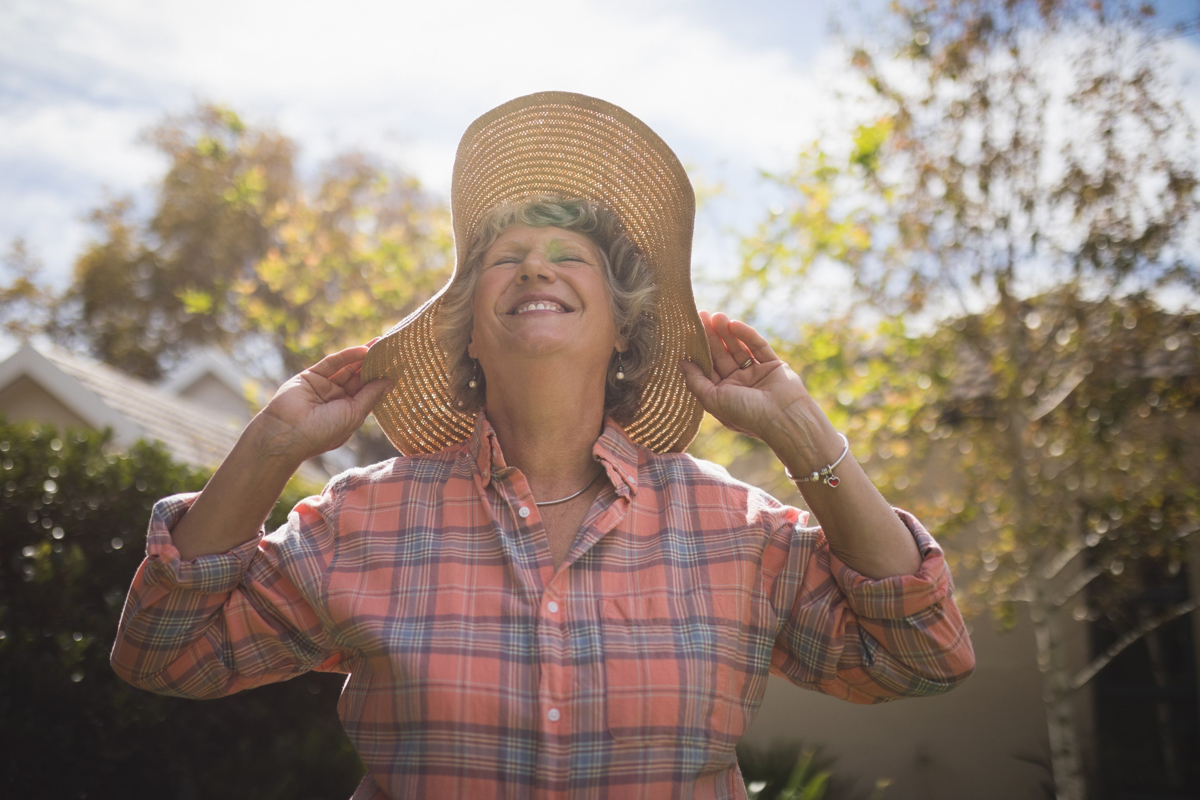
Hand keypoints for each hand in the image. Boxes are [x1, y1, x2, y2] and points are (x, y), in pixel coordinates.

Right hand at [253, 341, 391, 464]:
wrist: (286, 433)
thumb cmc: (323, 431)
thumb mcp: (354, 414)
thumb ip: (370, 396)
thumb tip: (389, 382)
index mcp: (348, 413)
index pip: (367, 392)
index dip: (380, 380)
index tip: (397, 368)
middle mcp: (336, 400)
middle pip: (358, 378)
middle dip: (373, 365)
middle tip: (391, 350)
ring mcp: (323, 387)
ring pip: (346, 368)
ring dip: (362, 357)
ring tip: (381, 345)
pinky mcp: (310, 376)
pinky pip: (331, 363)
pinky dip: (347, 356)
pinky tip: (362, 350)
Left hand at [679, 312, 835, 466]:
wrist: (784, 419)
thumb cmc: (746, 415)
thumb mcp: (713, 400)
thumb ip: (696, 382)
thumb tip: (681, 363)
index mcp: (723, 394)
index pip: (708, 368)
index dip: (698, 350)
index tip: (688, 332)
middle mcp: (739, 384)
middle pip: (721, 355)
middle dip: (711, 336)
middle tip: (701, 316)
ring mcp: (756, 374)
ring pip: (738, 348)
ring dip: (727, 332)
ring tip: (717, 316)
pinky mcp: (773, 365)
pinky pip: (758, 347)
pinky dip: (747, 335)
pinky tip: (734, 324)